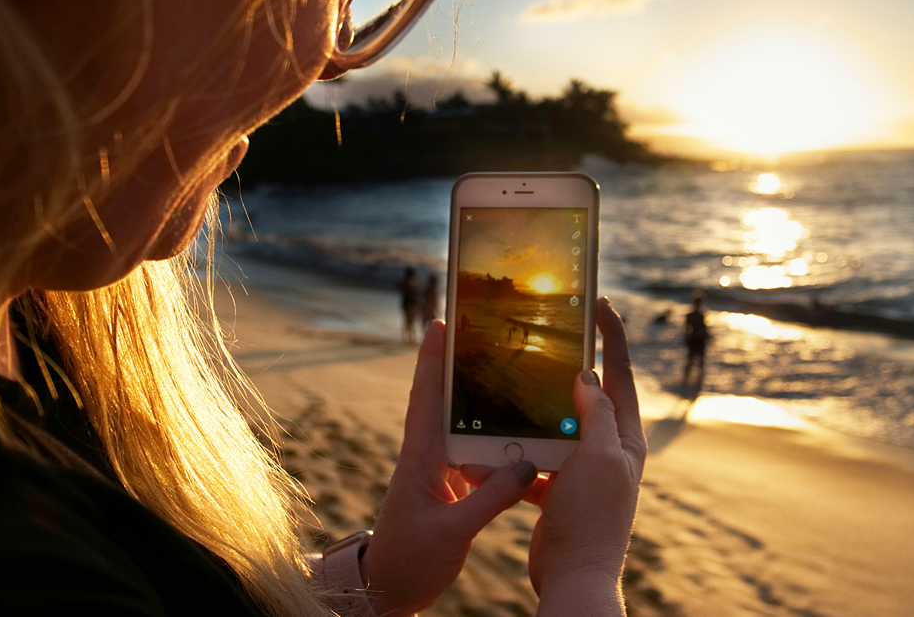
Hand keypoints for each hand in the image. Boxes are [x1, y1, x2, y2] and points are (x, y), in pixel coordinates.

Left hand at [360, 320, 537, 616]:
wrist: (387, 590)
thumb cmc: (410, 561)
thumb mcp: (453, 531)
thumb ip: (491, 498)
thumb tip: (526, 464)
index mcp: (421, 458)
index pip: (426, 397)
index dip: (431, 359)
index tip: (441, 322)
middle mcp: (426, 458)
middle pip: (442, 401)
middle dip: (457, 367)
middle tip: (481, 334)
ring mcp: (434, 473)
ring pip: (458, 427)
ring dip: (476, 402)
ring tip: (506, 377)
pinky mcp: (444, 490)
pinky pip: (469, 455)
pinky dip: (488, 442)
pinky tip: (513, 439)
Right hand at [526, 298, 645, 613]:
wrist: (574, 577)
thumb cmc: (593, 518)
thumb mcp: (598, 458)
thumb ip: (595, 414)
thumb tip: (587, 375)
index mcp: (624, 438)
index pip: (620, 374)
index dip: (611, 335)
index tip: (598, 302)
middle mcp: (606, 451)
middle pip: (583, 397)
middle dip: (561, 370)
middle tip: (541, 337)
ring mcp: (581, 472)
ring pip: (551, 428)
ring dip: (527, 415)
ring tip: (503, 391)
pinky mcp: (557, 491)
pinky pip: (532, 462)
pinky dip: (510, 457)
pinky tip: (485, 450)